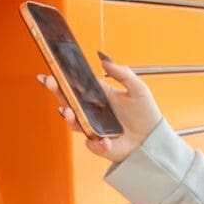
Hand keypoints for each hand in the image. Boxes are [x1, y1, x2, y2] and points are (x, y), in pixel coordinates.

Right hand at [38, 54, 162, 162]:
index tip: (55, 70)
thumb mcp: (138, 88)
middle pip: (70, 101)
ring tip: (69, 111)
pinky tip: (107, 141)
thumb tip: (103, 58)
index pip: (79, 85)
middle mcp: (94, 111)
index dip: (66, 78)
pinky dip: (97, 143)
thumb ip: (122, 73)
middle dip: (58, 91)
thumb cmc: (146, 114)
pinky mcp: (98, 144)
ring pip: (74, 122)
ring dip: (69, 117)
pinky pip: (91, 143)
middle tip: (51, 82)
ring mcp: (94, 128)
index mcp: (101, 95)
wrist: (152, 140)